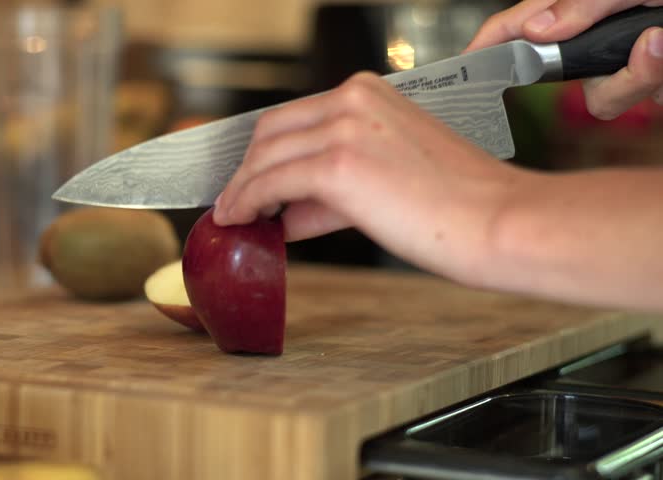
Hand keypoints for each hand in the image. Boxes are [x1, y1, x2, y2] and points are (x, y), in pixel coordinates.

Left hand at [213, 73, 530, 283]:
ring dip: (242, 189)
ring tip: (235, 216)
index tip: (251, 179)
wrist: (498, 221)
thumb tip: (286, 209)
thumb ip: (333, 186)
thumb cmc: (459, 204)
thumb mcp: (388, 175)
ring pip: (265, 156)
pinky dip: (245, 202)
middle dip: (248, 168)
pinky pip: (269, 183)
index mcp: (369, 93)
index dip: (267, 152)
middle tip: (238, 202)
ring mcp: (344, 129)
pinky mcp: (337, 165)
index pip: (297, 117)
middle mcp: (353, 100)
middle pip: (272, 130)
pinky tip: (239, 220)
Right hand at [465, 0, 662, 119]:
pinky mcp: (642, 83)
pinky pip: (631, 100)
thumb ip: (583, 3)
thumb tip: (536, 28)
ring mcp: (616, 63)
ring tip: (660, 40)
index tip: (463, 65)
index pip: (520, 24)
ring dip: (635, 77)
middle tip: (639, 42)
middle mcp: (593, 36)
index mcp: (579, 8)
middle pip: (559, 72)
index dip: (489, 42)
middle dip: (597, 71)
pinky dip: (654, 78)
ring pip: (599, 98)